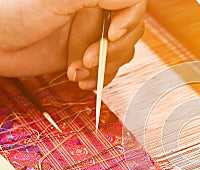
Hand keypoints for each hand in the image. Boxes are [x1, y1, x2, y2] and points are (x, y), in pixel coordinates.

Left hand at [0, 0, 145, 89]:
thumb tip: (132, 1)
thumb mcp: (56, 2)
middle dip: (109, 51)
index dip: (128, 21)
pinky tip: (81, 79)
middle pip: (131, 31)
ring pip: (123, 52)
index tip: (110, 36)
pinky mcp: (88, 55)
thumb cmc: (12, 16)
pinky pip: (111, 68)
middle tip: (85, 59)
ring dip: (102, 67)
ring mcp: (93, 35)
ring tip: (75, 70)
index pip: (133, 4)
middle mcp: (96, 12)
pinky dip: (100, 78)